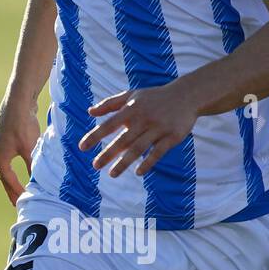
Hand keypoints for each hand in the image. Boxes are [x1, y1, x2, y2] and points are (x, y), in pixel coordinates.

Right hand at [0, 93, 40, 204]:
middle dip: (11, 189)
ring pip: (3, 165)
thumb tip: (37, 183)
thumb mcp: (31, 149)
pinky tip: (16, 165)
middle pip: (3, 176)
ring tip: (16, 187)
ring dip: (10, 176)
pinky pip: (4, 155)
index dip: (18, 193)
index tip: (25, 202)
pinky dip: (10, 164)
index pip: (10, 181)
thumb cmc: (24, 124)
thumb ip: (33, 167)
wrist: (17, 100)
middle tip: (16, 203)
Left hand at [78, 80, 199, 177]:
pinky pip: (158, 152)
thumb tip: (89, 112)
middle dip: (108, 153)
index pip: (109, 124)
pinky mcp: (172, 137)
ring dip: (124, 162)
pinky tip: (138, 172)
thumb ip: (110, 104)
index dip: (95, 136)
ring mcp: (158, 128)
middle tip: (95, 166)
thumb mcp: (132, 95)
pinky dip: (148, 162)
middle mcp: (144, 119)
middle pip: (123, 139)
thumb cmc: (154, 97)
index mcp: (132, 108)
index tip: (82, 148)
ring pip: (139, 148)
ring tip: (112, 174)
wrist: (186, 96)